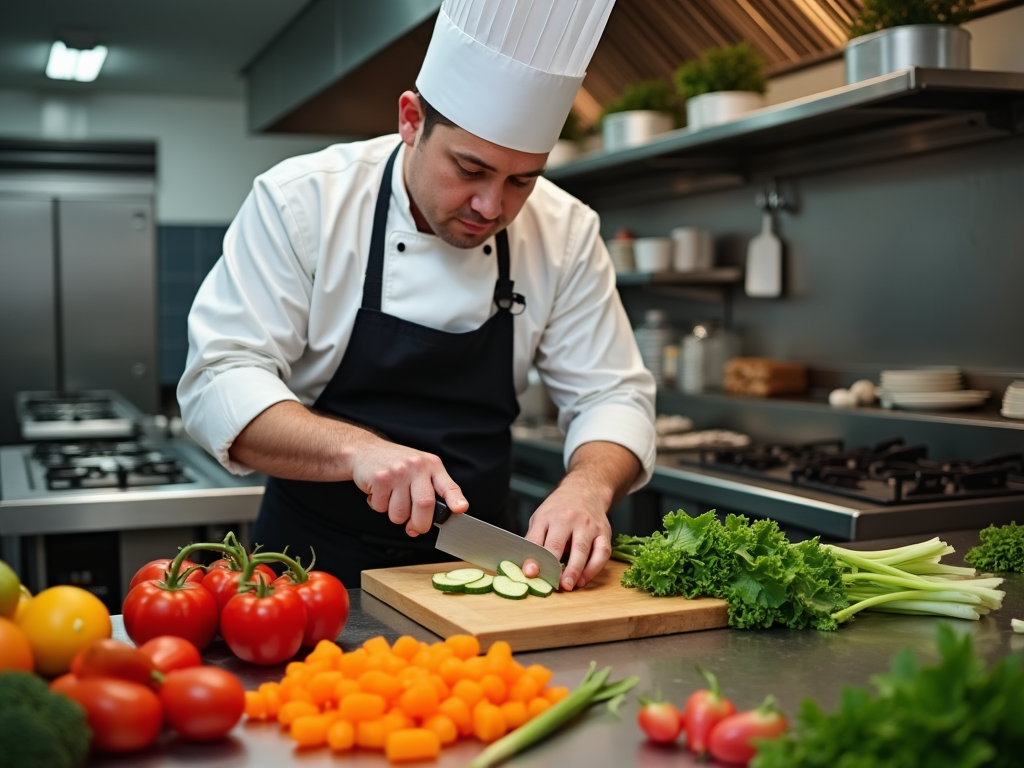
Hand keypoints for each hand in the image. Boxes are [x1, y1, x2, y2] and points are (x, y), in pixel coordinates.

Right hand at [348, 437, 467, 535]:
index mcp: (431, 465)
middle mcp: (417, 466)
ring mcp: (398, 472)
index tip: (461, 509)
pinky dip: (378, 506)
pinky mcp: (380, 478)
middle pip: (424, 505)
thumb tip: (433, 520)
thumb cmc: (395, 463)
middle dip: (420, 524)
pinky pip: (381, 507)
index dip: (455, 499)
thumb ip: (429, 491)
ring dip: (394, 515)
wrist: (365, 450)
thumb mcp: (419, 469)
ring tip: (392, 499)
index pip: (448, 485)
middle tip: (414, 527)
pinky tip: (380, 492)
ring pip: (400, 513)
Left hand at [522, 484, 611, 591]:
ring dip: (575, 571)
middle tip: (553, 585)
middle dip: (554, 567)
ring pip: (582, 550)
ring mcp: (588, 525)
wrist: (585, 490)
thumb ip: (535, 541)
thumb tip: (529, 567)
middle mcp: (568, 519)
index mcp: (548, 516)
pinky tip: (584, 579)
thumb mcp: (540, 519)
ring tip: (568, 586)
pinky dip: (594, 569)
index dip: (533, 558)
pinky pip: (602, 553)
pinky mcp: (604, 532)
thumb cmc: (559, 509)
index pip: (537, 540)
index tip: (530, 573)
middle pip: (558, 545)